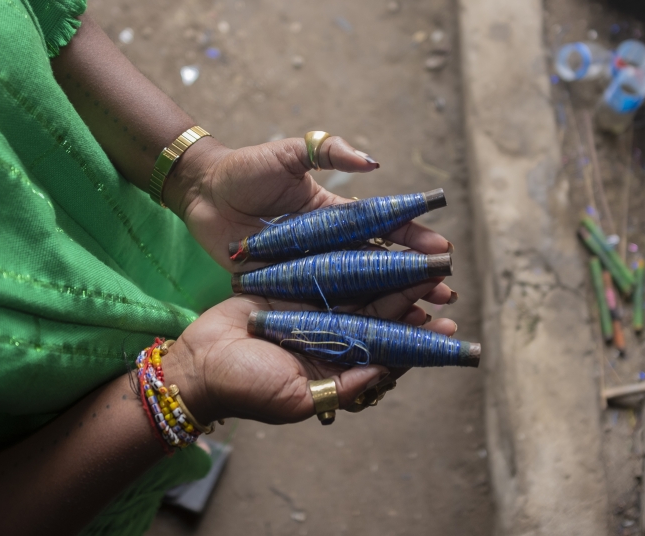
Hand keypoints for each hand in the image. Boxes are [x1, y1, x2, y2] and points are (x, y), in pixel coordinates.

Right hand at [159, 280, 458, 425]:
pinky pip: (329, 269)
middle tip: (444, 282)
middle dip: (412, 299)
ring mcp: (313, 311)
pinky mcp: (294, 287)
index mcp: (337, 368)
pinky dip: (353, 258)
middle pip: (381, 317)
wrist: (198, 361)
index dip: (417, 340)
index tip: (446, 327)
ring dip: (390, 277)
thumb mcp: (296, 398)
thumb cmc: (245, 387)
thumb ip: (340, 388)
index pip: (387, 353)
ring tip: (422, 260)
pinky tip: (378, 245)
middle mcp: (331, 338)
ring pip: (361, 290)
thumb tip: (383, 376)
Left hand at [163, 135, 453, 302]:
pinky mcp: (288, 289)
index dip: (414, 238)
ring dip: (391, 304)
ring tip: (423, 318)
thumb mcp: (288, 152)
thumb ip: (327, 152)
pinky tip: (374, 334)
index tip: (442, 249)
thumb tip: (371, 162)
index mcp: (336, 213)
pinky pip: (323, 306)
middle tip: (446, 295)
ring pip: (359, 290)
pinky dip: (349, 319)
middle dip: (415, 279)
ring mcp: (310, 269)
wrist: (202, 194)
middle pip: (381, 265)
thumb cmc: (245, 169)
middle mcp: (330, 244)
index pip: (384, 227)